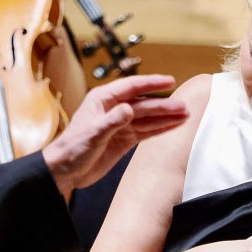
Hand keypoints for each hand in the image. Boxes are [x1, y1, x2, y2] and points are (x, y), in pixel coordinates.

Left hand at [42, 74, 187, 195]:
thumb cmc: (72, 148)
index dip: (152, 83)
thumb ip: (112, 121)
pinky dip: (160, 128)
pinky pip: (145, 131)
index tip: (170, 81)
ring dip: (165, 117)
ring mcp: (120, 124)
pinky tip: (174, 126)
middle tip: (183, 107)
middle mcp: (113, 109)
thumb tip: (130, 108)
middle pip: (144, 104)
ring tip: (185, 115)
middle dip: (164, 105)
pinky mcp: (124, 139)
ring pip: (147, 118)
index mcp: (103, 99)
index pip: (132, 87)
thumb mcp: (92, 134)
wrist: (65, 171)